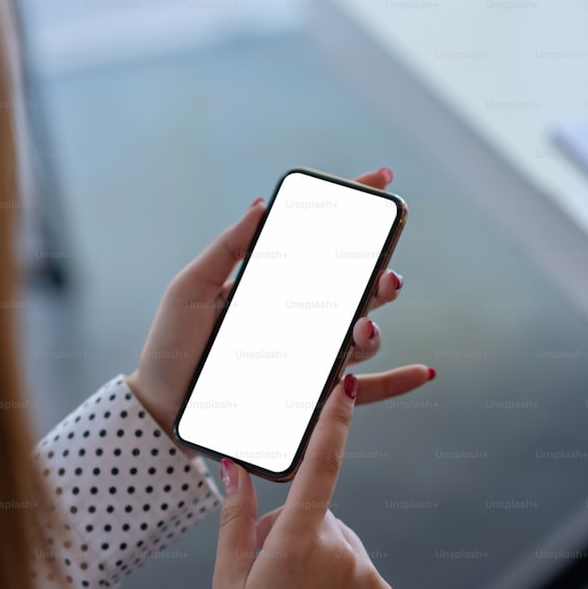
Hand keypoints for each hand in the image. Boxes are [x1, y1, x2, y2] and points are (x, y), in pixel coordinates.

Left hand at [126, 168, 434, 432]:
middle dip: (379, 275)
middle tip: (384, 274)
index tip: (381, 180)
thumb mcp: (191, 288)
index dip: (353, 209)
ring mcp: (312, 357)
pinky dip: (398, 382)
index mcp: (278, 284)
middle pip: (356, 289)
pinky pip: (365, 392)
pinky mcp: (314, 396)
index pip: (323, 241)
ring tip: (364, 327)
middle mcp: (303, 318)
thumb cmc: (172, 346)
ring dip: (375, 327)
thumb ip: (227, 249)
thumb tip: (263, 204)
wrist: (163, 408)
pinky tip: (424, 372)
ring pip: (362, 337)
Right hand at [213, 374, 395, 588]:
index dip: (334, 422)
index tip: (345, 387)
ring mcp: (368, 577)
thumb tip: (233, 466)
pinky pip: (361, 568)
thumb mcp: (228, 580)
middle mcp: (341, 554)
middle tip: (273, 573)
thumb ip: (235, 516)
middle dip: (297, 529)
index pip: (320, 467)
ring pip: (341, 541)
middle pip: (319, 513)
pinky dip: (345, 579)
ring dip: (321, 555)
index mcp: (297, 545)